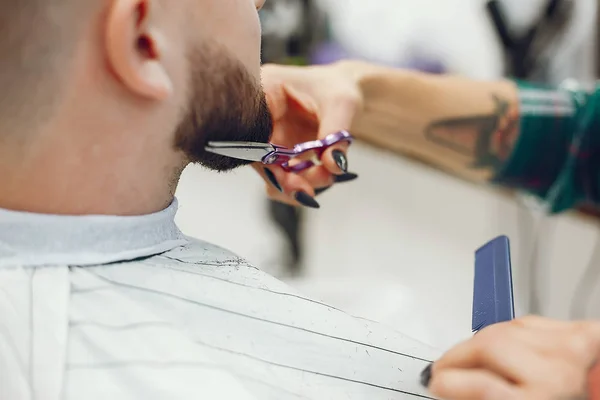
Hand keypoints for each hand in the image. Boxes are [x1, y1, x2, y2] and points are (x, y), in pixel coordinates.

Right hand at [256, 61, 364, 207]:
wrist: (345, 90)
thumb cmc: (339, 87)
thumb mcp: (343, 104)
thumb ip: (336, 136)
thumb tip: (333, 166)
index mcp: (264, 90)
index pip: (252, 131)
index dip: (267, 160)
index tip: (292, 180)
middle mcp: (258, 114)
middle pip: (257, 157)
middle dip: (284, 179)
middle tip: (310, 192)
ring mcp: (265, 135)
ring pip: (269, 171)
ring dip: (295, 184)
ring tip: (327, 178)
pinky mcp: (276, 151)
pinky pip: (280, 175)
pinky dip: (300, 183)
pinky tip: (323, 177)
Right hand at [421, 316, 599, 399]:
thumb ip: (483, 395)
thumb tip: (446, 385)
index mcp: (541, 399)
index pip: (483, 386)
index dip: (450, 382)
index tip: (436, 382)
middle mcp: (559, 372)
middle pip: (490, 346)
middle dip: (459, 355)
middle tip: (444, 368)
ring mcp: (571, 347)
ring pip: (503, 329)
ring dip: (480, 343)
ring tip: (469, 359)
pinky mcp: (581, 331)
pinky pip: (526, 322)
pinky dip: (508, 332)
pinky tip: (503, 346)